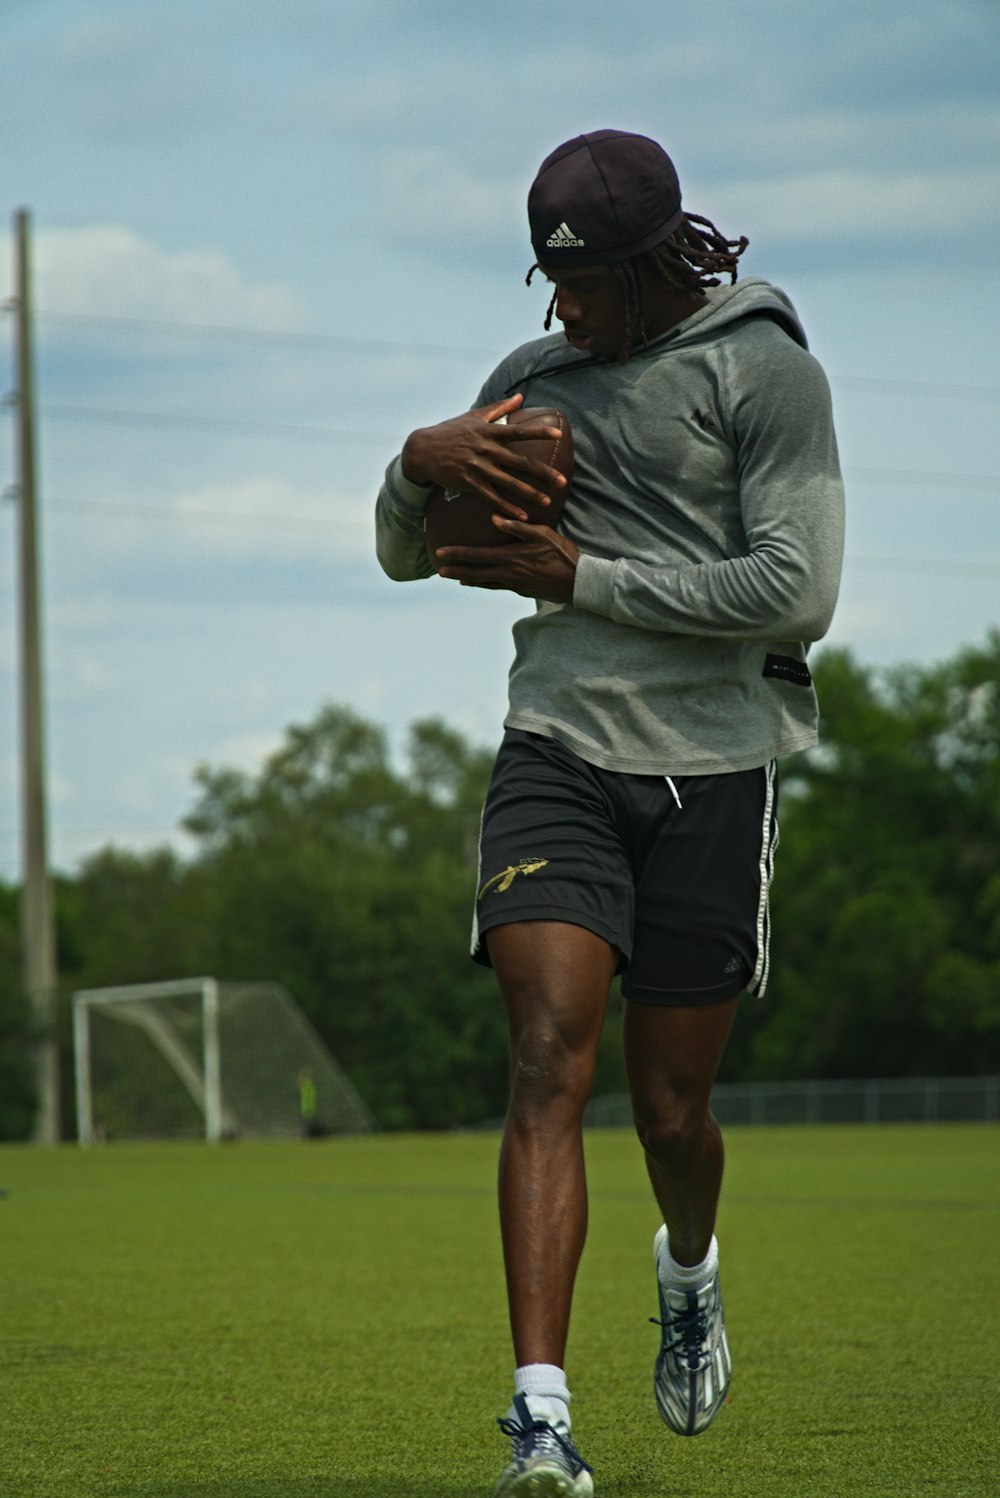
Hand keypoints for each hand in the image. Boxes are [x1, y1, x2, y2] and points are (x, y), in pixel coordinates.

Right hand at [401, 393, 568, 521]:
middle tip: (562, 481)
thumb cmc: (451, 430)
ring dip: (530, 494)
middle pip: (521, 463)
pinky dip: (507, 508)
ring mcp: (478, 469)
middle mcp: (486, 450)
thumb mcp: (474, 416)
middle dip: (543, 473)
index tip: (559, 435)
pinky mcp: (469, 484)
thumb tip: (520, 397)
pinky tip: (522, 515)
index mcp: (489, 432)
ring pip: (509, 484)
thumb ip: (499, 407)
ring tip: (547, 501)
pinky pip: (492, 498)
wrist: (423, 450)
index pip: (518, 431)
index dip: (539, 432)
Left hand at [436, 515, 580, 603]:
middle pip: (475, 573)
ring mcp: (514, 584)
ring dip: (469, 580)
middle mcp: (508, 573)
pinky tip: (483, 583)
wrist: (577, 582)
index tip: (440, 553)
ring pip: (486, 583)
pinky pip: (498, 587)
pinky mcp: (522, 590)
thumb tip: (494, 518)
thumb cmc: (562, 554)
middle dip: (456, 572)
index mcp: (510, 557)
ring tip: (457, 579)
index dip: (457, 554)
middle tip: (439, 572)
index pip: (477, 555)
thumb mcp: (542, 534)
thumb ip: (518, 526)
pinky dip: (486, 584)